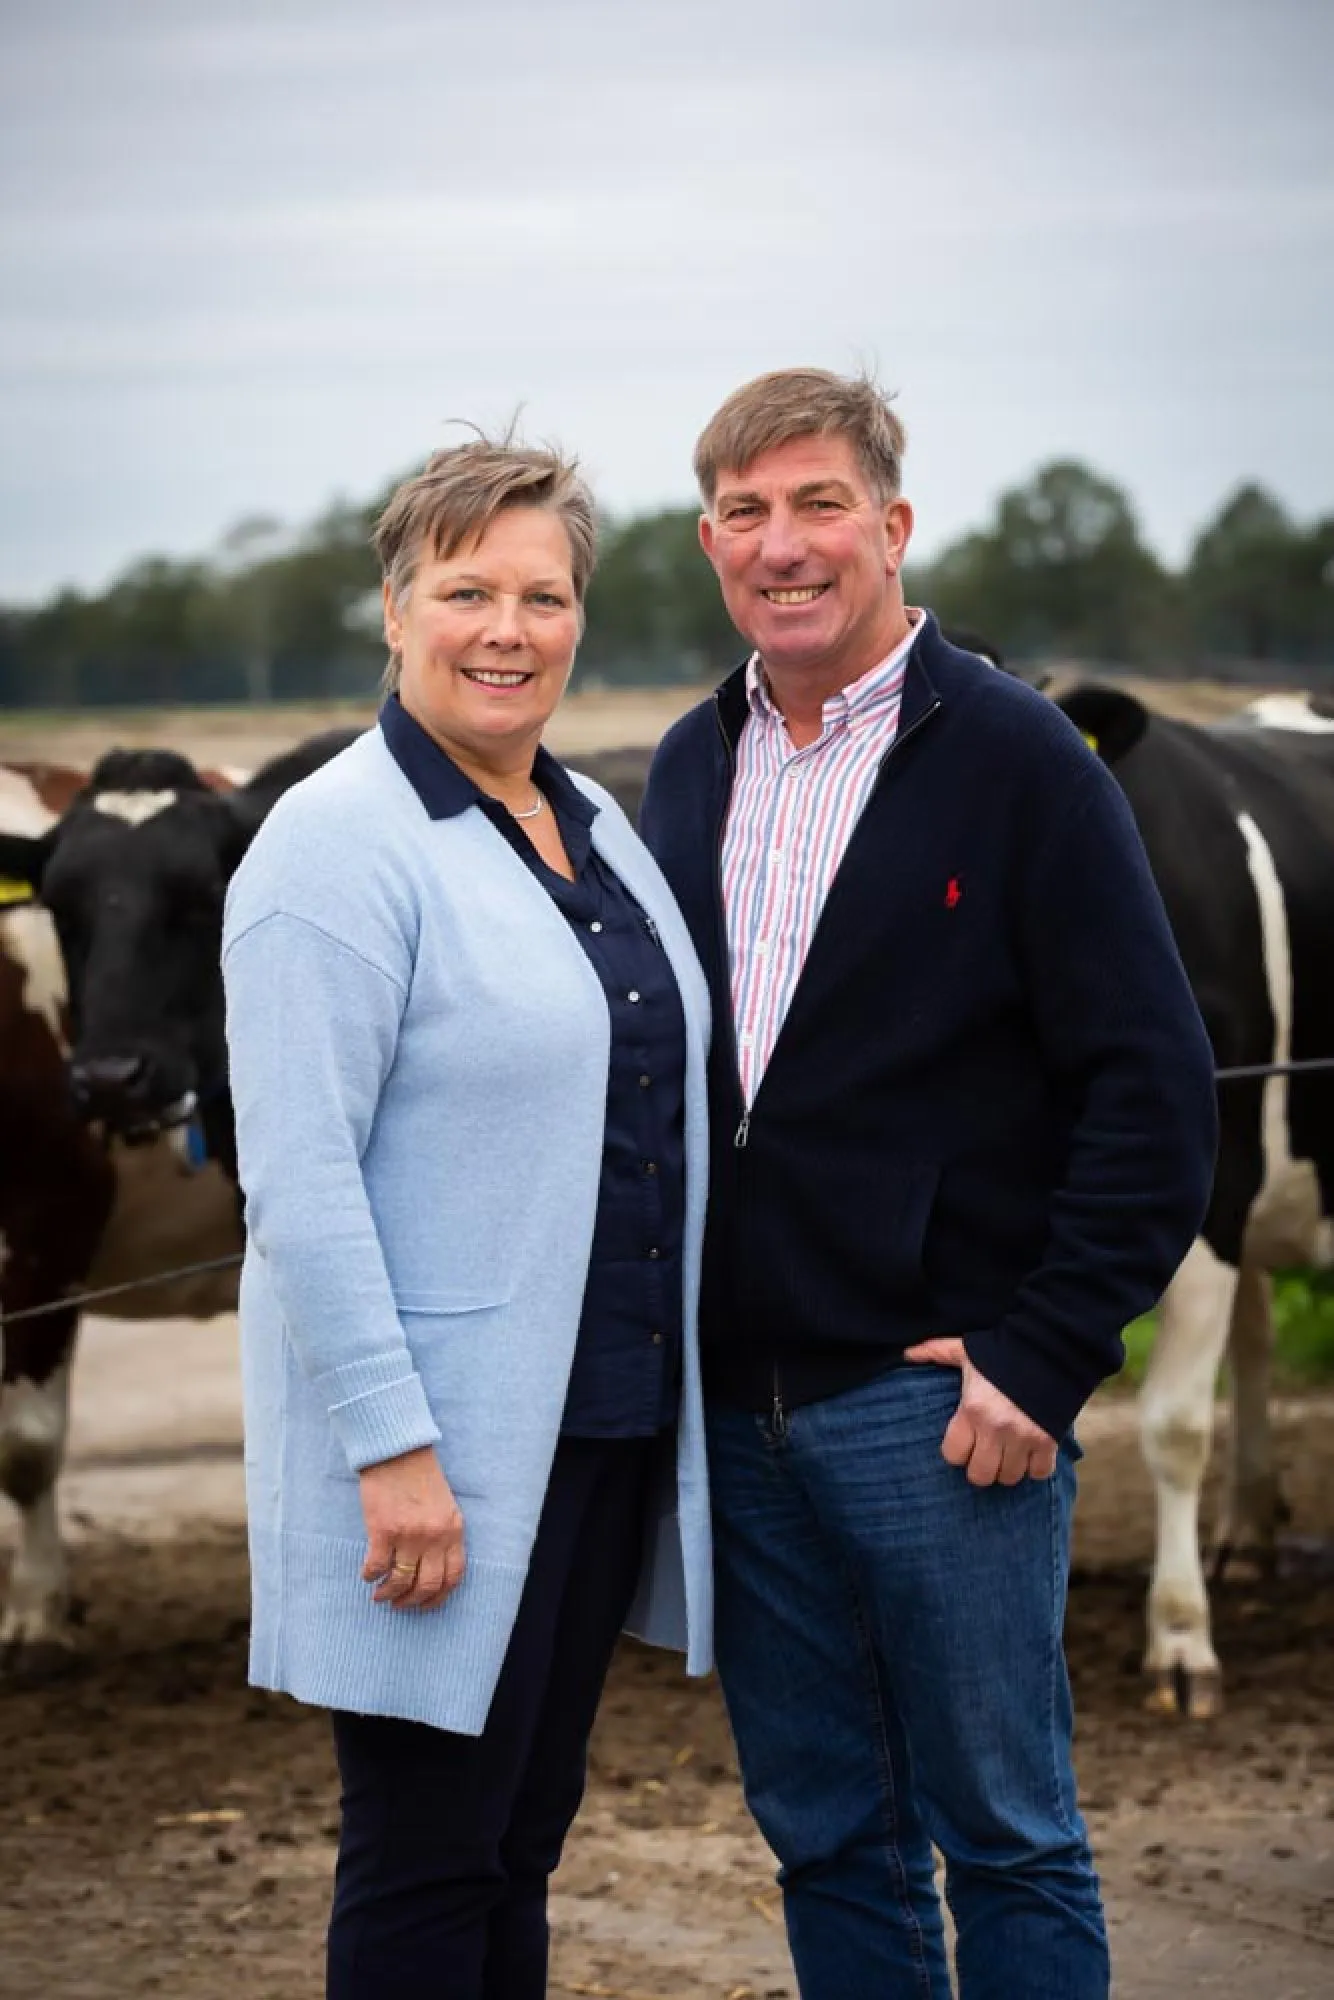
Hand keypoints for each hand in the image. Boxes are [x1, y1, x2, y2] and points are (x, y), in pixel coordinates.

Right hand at [359, 1445, 465, 1610]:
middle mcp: (434, 1536)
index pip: (454, 1576)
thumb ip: (444, 1534)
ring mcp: (409, 1535)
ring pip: (401, 1581)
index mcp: (454, 1530)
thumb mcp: (445, 1505)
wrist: (397, 1451)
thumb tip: (433, 1567)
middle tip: (400, 1604)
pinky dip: (370, 1576)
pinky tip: (367, 1575)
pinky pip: (376, 1567)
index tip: (425, 1605)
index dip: (439, 1597)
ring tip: (381, 1595)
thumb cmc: (420, 1475)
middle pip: (428, 1585)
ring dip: (389, 1594)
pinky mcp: (383, 1530)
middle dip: (412, 1601)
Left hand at [903, 1337, 1057, 1485]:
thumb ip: (935, 1352)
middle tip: (985, 1453)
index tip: (963, 1441)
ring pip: (1009, 1478)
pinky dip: (1035, 1468)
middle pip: (980, 1476)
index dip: (956, 1451)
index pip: (953, 1455)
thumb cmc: (1002, 1351)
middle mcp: (996, 1428)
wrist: (1049, 1348)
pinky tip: (1030, 1453)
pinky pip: (1039, 1474)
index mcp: (972, 1409)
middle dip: (980, 1467)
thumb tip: (906, 1353)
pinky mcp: (1049, 1441)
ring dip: (1007, 1468)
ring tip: (1007, 1453)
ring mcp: (1024, 1437)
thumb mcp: (966, 1350)